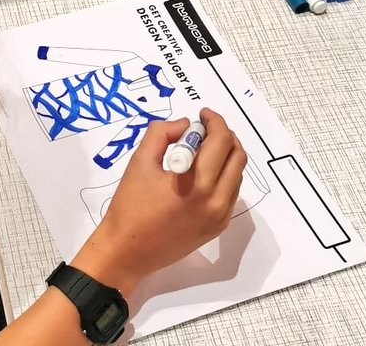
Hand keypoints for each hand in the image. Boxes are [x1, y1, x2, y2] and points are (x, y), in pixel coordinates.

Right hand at [72, 110, 245, 295]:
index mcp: (198, 183)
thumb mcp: (140, 160)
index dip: (215, 121)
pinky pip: (231, 193)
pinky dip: (223, 174)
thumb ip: (162, 133)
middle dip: (224, 135)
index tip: (202, 114)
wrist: (128, 250)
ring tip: (201, 149)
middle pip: (237, 156)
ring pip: (237, 174)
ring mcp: (219, 217)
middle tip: (203, 129)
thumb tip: (186, 126)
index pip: (221, 141)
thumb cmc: (131, 204)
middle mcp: (216, 201)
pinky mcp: (217, 227)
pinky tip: (201, 172)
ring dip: (225, 155)